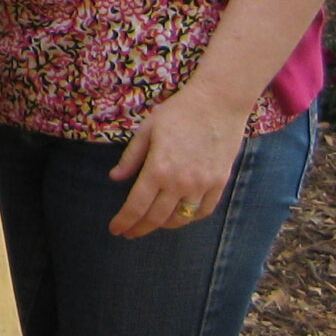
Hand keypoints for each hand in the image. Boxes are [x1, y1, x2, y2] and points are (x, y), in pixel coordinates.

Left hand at [106, 81, 250, 237]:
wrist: (218, 103)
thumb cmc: (178, 112)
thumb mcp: (147, 130)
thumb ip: (131, 157)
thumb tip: (115, 178)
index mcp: (158, 168)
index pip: (136, 206)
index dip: (124, 221)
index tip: (116, 229)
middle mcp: (180, 182)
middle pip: (156, 217)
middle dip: (140, 228)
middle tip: (129, 233)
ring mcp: (202, 185)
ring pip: (181, 219)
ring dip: (164, 225)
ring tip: (152, 224)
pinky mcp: (219, 183)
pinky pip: (204, 211)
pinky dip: (190, 218)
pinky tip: (180, 216)